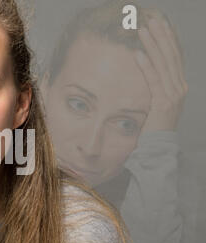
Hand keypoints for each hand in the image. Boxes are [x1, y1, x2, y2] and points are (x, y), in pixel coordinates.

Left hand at [135, 11, 187, 131]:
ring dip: (153, 45)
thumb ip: (155, 86)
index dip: (168, 39)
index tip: (161, 23)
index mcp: (179, 85)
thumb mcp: (157, 102)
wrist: (158, 147)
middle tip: (152, 19)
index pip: (175, 56)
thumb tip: (145, 69)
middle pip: (171, 56)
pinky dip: (146, 66)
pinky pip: (154, 80)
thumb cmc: (153, 125)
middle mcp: (180, 87)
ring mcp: (174, 95)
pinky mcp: (163, 103)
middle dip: (162, 36)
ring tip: (143, 30)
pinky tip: (137, 53)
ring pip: (163, 64)